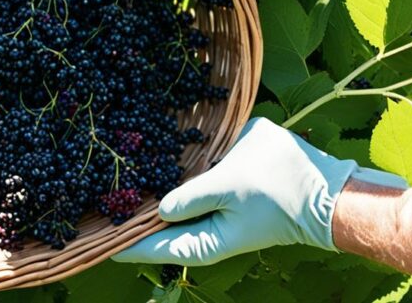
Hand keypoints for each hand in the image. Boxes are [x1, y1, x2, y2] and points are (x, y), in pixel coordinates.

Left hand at [113, 117, 408, 264]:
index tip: (87, 237)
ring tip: (103, 183)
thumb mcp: (229, 185)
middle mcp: (202, 231)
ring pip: (164, 207)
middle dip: (122, 216)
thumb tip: (159, 207)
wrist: (327, 190)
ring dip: (140, 195)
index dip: (118, 241)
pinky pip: (183, 189)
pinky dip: (163, 179)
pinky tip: (142, 163)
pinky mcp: (219, 193)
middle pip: (151, 228)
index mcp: (202, 240)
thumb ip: (191, 194)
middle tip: (84, 202)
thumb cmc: (280, 187)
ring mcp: (211, 213)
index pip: (149, 246)